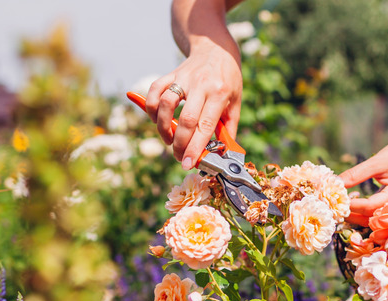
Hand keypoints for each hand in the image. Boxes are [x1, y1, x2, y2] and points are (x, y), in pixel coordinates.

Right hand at [145, 42, 241, 169]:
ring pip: (165, 104)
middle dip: (179, 144)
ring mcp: (183, 78)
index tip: (188, 164)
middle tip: (178, 157)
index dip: (195, 147)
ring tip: (168, 138)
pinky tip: (157, 119)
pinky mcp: (171, 74)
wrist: (216, 49)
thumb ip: (229, 128)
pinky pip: (155, 90)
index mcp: (219, 94)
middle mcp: (200, 85)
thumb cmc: (228, 79)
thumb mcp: (236, 102)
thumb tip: (222, 153)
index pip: (204, 126)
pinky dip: (151, 107)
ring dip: (163, 127)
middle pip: (185, 119)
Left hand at [339, 128, 387, 224]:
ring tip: (341, 204)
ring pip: (374, 220)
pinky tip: (354, 201)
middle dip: (351, 214)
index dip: (351, 205)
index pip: (370, 207)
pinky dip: (363, 212)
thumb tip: (336, 183)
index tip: (334, 199)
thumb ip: (357, 174)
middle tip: (334, 206)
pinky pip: (377, 215)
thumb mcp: (377, 161)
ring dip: (356, 216)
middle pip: (371, 219)